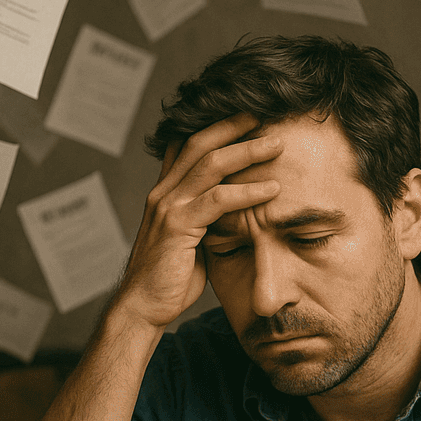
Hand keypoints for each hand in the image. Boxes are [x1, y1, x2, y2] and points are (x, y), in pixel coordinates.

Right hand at [115, 114, 281, 330]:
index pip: (188, 145)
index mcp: (165, 192)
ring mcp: (168, 207)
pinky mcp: (178, 226)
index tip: (247, 117)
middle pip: (201, 144)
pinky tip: (271, 189)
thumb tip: (235, 212)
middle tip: (264, 115)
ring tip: (277, 145)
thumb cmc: (170, 277)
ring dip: (247, 151)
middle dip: (234, 126)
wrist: (144, 306)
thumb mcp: (190, 240)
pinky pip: (217, 200)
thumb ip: (206, 219)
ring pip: (210, 165)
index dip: (216, 127)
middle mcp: (164, 192)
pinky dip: (247, 191)